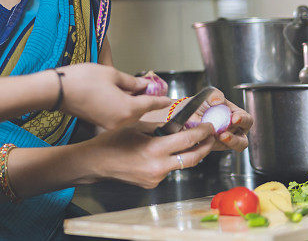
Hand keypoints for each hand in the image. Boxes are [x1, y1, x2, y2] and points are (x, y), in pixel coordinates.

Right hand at [58, 64, 172, 132]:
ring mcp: (110, 124)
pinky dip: (124, 109)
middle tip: (156, 94)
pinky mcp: (101, 123)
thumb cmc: (81, 80)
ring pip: (131, 115)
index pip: (152, 104)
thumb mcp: (111, 74)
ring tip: (139, 94)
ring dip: (136, 106)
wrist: (56, 92)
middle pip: (142, 112)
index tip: (171, 100)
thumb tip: (144, 85)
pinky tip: (122, 99)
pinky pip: (119, 117)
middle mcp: (121, 120)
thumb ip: (131, 82)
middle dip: (149, 103)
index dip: (162, 100)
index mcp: (127, 108)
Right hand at [78, 121, 215, 188]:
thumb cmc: (111, 141)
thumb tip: (177, 123)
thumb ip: (159, 126)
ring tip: (190, 142)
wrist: (96, 162)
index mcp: (154, 149)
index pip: (187, 140)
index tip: (209, 127)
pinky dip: (171, 160)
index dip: (202, 133)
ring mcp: (156, 178)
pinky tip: (165, 152)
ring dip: (188, 153)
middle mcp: (158, 167)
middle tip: (210, 137)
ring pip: (181, 164)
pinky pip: (168, 170)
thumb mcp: (136, 126)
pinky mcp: (152, 183)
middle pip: (192, 158)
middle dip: (205, 147)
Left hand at [186, 89, 252, 152]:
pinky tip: (207, 137)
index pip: (247, 119)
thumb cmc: (201, 104)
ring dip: (228, 143)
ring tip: (218, 137)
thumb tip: (219, 100)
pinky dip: (213, 144)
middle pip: (243, 139)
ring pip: (234, 146)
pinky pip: (218, 148)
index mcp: (237, 116)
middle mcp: (234, 130)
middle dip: (235, 138)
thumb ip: (214, 95)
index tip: (235, 118)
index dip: (243, 119)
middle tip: (225, 133)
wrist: (187, 113)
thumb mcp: (207, 96)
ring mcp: (226, 139)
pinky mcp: (216, 146)